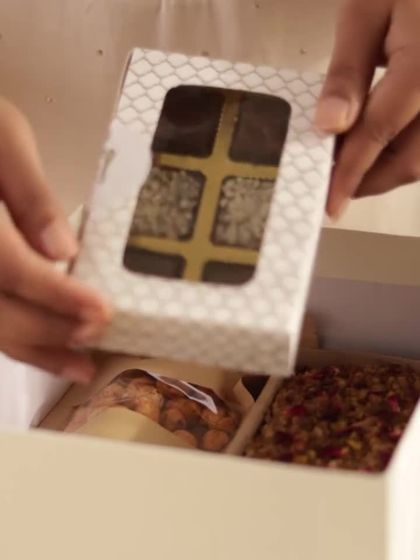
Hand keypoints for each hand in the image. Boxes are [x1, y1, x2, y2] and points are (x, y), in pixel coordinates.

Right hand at [0, 98, 109, 382]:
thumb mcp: (5, 140)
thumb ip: (31, 196)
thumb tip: (63, 251)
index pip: (10, 268)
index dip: (56, 295)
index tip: (101, 311)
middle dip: (51, 329)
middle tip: (98, 334)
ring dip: (35, 351)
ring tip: (81, 368)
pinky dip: (18, 343)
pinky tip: (48, 354)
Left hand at [316, 0, 419, 217]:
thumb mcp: (365, 11)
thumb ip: (347, 72)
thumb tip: (329, 127)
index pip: (378, 134)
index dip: (350, 174)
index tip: (328, 204)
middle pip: (412, 160)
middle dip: (369, 181)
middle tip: (334, 186)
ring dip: (388, 170)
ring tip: (353, 167)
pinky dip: (406, 151)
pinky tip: (382, 144)